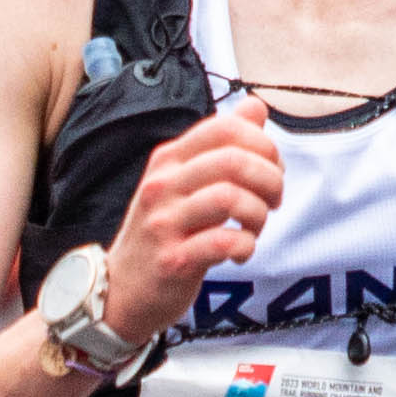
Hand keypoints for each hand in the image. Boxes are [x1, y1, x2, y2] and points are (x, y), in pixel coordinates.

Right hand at [105, 94, 283, 333]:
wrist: (122, 289)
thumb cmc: (163, 233)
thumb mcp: (184, 181)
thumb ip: (220, 145)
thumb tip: (256, 107)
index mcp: (168, 159)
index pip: (225, 129)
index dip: (262, 145)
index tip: (271, 169)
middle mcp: (162, 185)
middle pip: (233, 160)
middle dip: (270, 179)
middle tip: (273, 200)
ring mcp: (165, 223)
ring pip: (231, 198)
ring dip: (258, 214)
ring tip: (254, 228)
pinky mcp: (173, 260)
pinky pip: (224, 242)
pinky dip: (245, 246)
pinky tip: (240, 252)